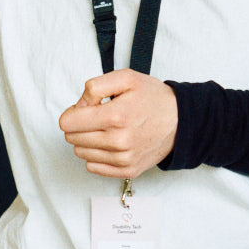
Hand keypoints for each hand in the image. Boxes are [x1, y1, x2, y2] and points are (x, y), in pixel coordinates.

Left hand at [58, 71, 177, 177]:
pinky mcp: (127, 170)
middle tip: (99, 117)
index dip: (73, 112)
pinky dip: (96, 155)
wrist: (180, 121)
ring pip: (81, 153)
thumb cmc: (153, 98)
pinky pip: (93, 167)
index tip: (86, 108)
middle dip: (80, 125)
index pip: (67, 123)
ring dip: (87, 140)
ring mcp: (123, 159)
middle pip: (72, 138)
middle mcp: (118, 141)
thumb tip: (78, 106)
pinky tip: (110, 143)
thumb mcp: (126, 78)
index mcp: (115, 116)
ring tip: (107, 129)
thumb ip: (95, 87)